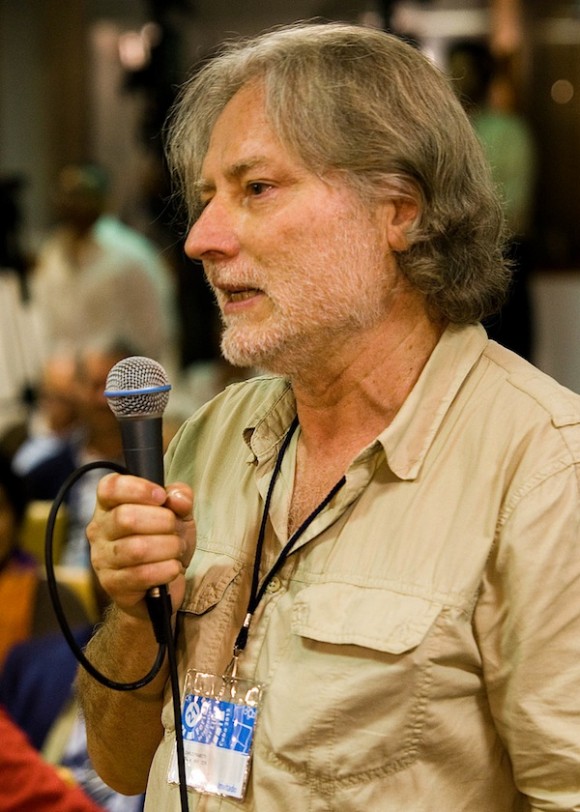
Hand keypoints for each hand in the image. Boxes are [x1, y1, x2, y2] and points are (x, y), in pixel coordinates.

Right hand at [87, 473, 195, 618]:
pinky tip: (173, 567)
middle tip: (174, 530)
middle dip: (162, 522)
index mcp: (110, 505)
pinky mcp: (112, 584)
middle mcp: (99, 529)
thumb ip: (180, 498)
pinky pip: (142, 574)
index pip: (110, 487)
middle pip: (126, 517)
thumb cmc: (164, 541)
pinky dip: (166, 569)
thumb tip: (176, 497)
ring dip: (168, 547)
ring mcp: (102, 558)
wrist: (164, 585)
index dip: (138, 488)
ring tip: (176, 549)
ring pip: (136, 548)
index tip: (161, 497)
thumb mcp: (179, 514)